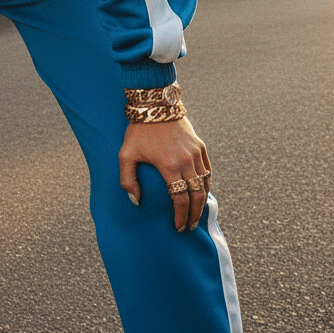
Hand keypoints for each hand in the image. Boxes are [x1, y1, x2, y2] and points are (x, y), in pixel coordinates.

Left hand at [118, 116, 211, 231]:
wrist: (155, 105)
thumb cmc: (138, 131)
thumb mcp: (125, 154)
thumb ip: (127, 179)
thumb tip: (136, 201)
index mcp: (168, 165)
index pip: (180, 199)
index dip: (180, 216)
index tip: (178, 227)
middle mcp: (186, 161)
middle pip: (196, 196)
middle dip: (194, 215)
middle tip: (190, 227)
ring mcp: (196, 153)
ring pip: (204, 185)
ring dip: (202, 202)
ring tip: (197, 215)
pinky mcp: (200, 146)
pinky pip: (208, 171)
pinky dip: (206, 185)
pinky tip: (201, 193)